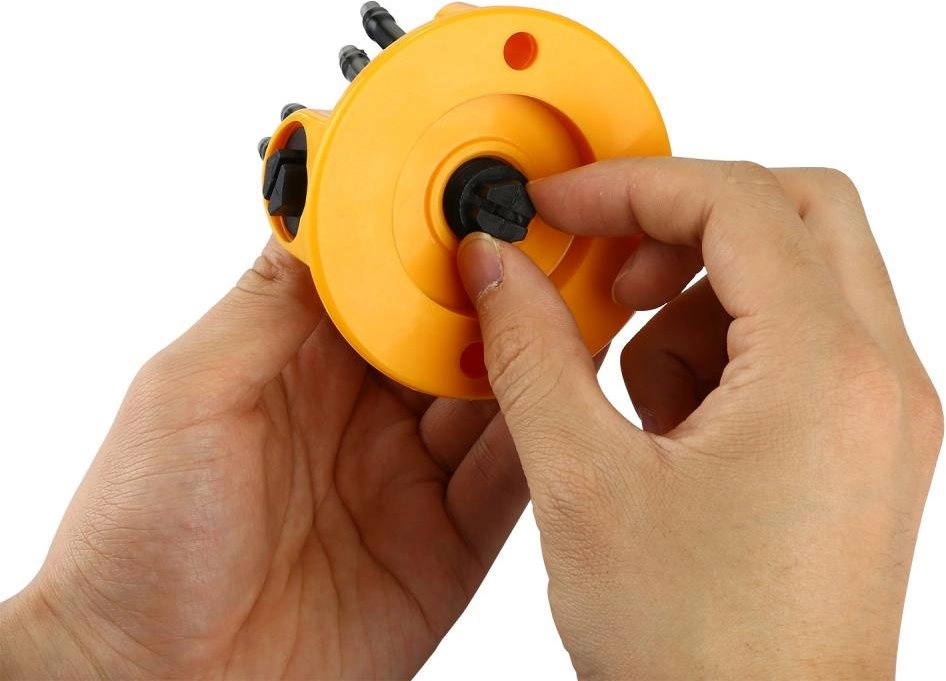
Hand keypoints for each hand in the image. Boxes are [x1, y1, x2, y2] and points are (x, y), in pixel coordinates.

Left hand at [0, 241, 527, 677]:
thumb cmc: (136, 544)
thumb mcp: (188, 395)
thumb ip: (266, 309)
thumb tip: (322, 215)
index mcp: (297, 368)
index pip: (382, 285)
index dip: (429, 243)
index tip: (476, 200)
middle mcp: (361, 418)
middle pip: (450, 338)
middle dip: (498, 294)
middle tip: (547, 249)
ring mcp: (406, 482)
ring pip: (494, 405)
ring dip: (532, 358)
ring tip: (574, 309)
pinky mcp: (444, 549)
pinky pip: (510, 487)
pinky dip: (545, 443)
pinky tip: (569, 400)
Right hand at [456, 159, 943, 678]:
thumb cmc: (694, 655)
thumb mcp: (584, 483)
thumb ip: (531, 351)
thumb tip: (497, 267)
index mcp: (826, 373)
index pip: (737, 201)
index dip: (632, 186)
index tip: (557, 207)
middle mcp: (880, 380)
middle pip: (796, 213)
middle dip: (683, 223)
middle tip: (609, 271)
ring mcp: (881, 414)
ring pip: (795, 278)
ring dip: (698, 302)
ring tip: (630, 391)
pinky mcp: (861, 447)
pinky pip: (795, 345)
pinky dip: (722, 355)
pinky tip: (665, 432)